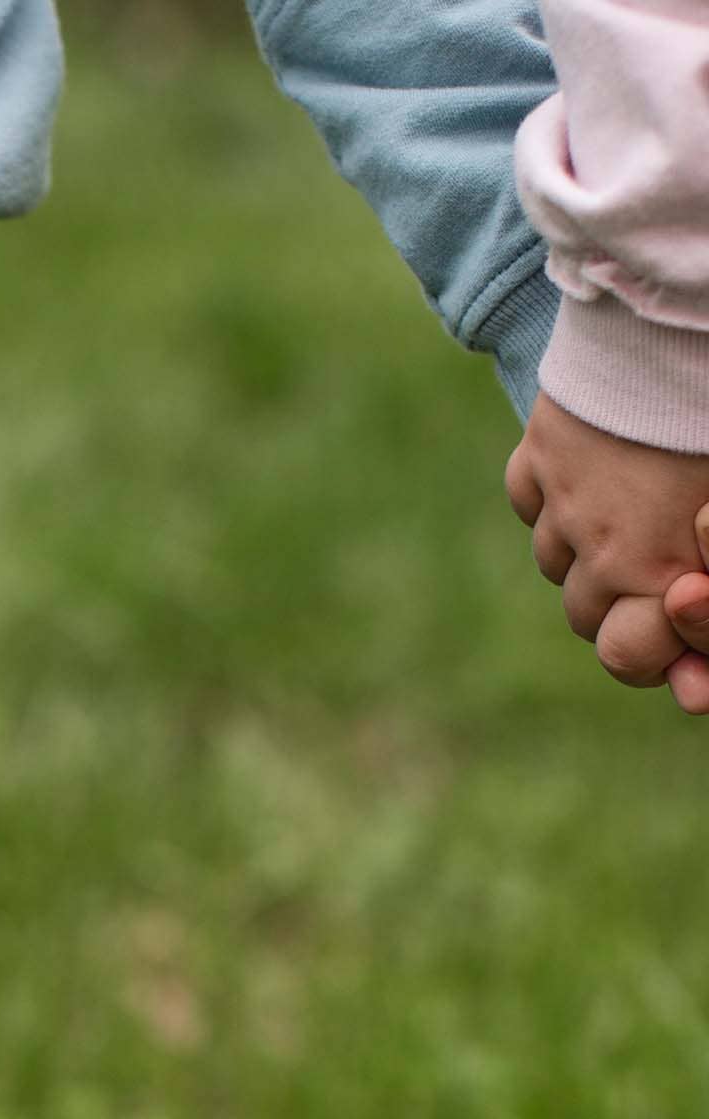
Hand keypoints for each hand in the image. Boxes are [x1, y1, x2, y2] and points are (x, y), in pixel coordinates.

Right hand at [505, 391, 708, 709]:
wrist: (680, 322)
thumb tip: (689, 693)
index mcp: (654, 571)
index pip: (628, 655)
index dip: (658, 649)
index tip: (682, 607)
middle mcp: (593, 550)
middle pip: (585, 615)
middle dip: (622, 602)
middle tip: (664, 563)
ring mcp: (557, 500)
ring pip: (554, 562)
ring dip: (588, 552)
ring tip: (634, 511)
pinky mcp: (539, 451)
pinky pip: (532, 501)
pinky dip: (555, 503)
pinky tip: (593, 479)